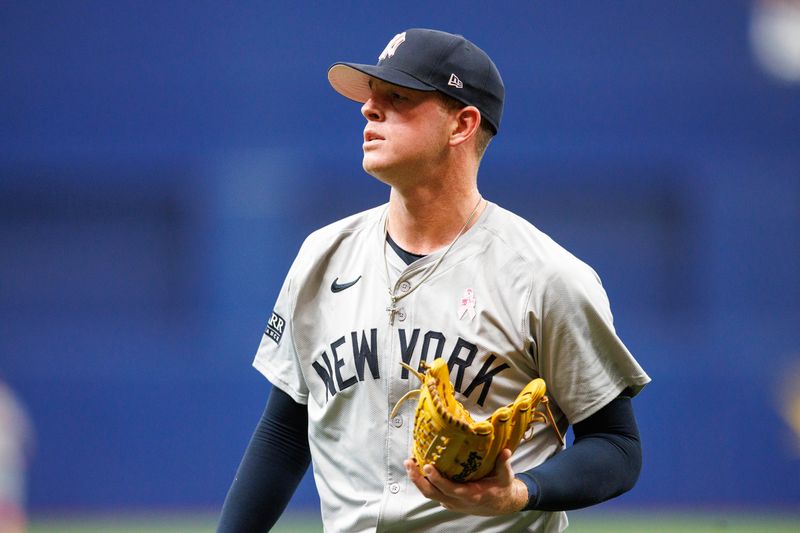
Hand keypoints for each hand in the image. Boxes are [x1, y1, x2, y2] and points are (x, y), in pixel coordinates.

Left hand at [404, 449, 528, 515]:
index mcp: (471, 495)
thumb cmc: (501, 488)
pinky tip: (417, 468)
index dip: (437, 480)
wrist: (501, 505)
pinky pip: (432, 492)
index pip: (450, 489)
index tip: (427, 466)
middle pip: (432, 493)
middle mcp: (458, 501)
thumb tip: (506, 451)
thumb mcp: (505, 477)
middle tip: (409, 463)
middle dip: (418, 479)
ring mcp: (451, 502)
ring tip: (409, 463)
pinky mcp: (448, 500)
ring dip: (417, 480)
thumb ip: (504, 463)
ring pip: (429, 494)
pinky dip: (423, 482)